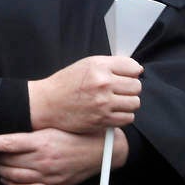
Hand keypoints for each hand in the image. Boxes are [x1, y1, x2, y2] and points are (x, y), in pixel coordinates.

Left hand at [0, 128, 128, 184]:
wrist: (105, 151)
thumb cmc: (83, 132)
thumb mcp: (61, 124)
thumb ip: (38, 126)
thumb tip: (16, 124)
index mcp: (44, 141)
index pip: (8, 143)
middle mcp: (43, 160)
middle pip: (7, 161)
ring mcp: (47, 175)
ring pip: (13, 176)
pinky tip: (6, 180)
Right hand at [28, 56, 142, 132]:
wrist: (48, 103)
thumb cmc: (66, 83)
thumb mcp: (87, 64)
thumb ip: (112, 65)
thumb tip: (136, 70)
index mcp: (100, 66)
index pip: (133, 67)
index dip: (132, 73)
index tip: (128, 76)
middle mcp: (103, 83)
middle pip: (136, 86)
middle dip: (131, 88)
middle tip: (121, 90)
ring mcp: (103, 103)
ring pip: (134, 103)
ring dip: (129, 103)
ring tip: (118, 101)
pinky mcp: (102, 120)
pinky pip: (127, 118)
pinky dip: (124, 115)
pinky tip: (114, 111)